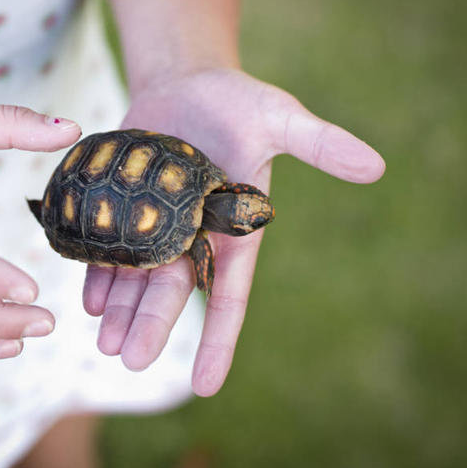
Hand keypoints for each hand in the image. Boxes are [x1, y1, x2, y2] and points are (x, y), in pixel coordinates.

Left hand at [82, 68, 384, 395]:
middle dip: (153, 326)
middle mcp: (192, 235)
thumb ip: (320, 143)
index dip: (218, 339)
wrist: (185, 81)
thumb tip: (377, 166)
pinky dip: (99, 273)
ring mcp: (154, 223)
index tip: (205, 386)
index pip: (228, 295)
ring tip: (104, 345)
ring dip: (121, 310)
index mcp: (233, 230)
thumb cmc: (238, 101)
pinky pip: (108, 247)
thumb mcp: (280, 118)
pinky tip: (89, 298)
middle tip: (131, 362)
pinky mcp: (123, 205)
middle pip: (171, 291)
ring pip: (136, 277)